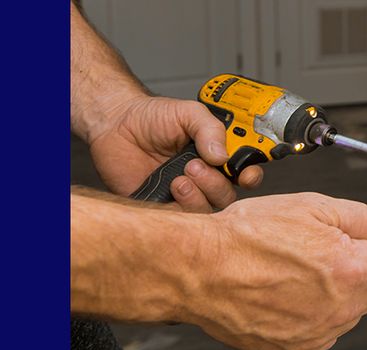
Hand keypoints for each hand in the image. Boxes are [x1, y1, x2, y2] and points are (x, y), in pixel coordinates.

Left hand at [88, 94, 262, 210]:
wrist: (115, 124)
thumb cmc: (151, 117)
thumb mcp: (187, 112)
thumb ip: (210, 128)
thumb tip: (223, 154)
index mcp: (217, 156)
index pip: (244, 173)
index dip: (250, 176)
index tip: (245, 174)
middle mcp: (204, 178)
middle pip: (227, 196)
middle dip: (217, 184)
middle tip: (195, 165)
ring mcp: (185, 194)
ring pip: (207, 210)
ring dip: (199, 195)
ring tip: (179, 177)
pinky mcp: (163, 206)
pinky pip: (182, 218)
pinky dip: (181, 206)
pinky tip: (171, 186)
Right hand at [179, 193, 366, 349]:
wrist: (200, 268)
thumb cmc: (245, 237)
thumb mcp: (310, 205)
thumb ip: (357, 218)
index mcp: (350, 270)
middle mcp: (339, 308)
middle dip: (359, 269)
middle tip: (323, 253)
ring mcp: (317, 333)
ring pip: (348, 312)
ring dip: (335, 294)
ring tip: (297, 272)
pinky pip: (321, 332)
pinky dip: (312, 315)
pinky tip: (286, 294)